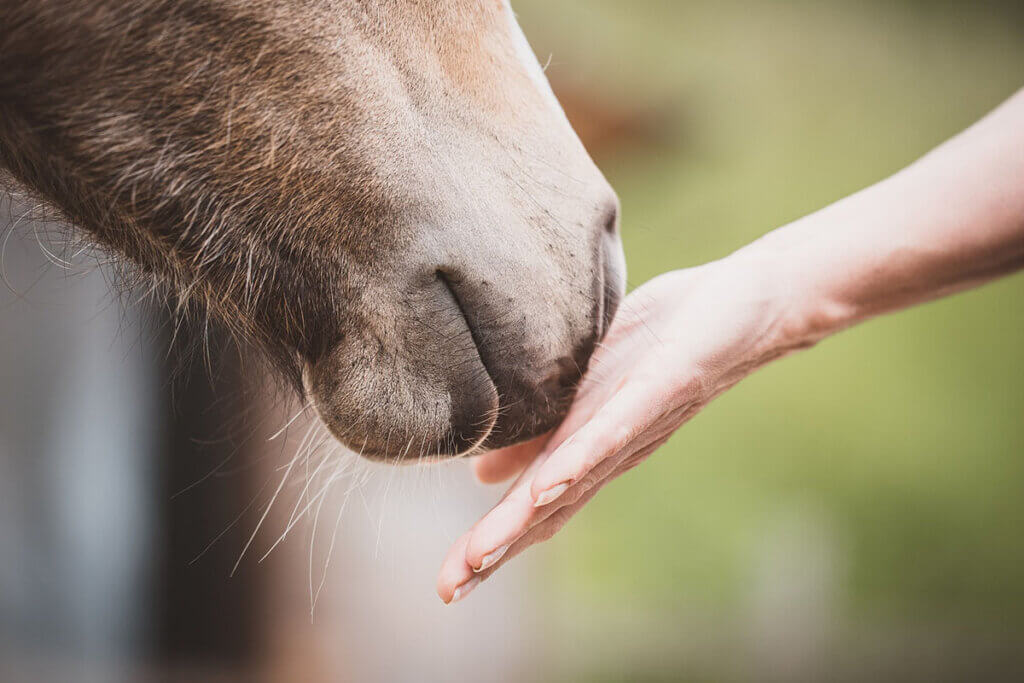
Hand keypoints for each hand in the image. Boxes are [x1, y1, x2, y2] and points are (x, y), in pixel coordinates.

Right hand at [437, 255, 804, 602]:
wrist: (742, 309)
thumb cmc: (662, 346)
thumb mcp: (584, 391)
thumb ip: (540, 435)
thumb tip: (486, 477)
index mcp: (586, 449)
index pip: (531, 508)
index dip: (490, 545)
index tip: (446, 584)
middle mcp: (608, 451)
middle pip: (544, 510)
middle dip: (496, 549)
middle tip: (449, 587)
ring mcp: (633, 425)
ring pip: (571, 482)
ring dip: (524, 518)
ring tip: (482, 552)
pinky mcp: (657, 390)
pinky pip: (615, 431)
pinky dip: (580, 461)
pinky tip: (548, 484)